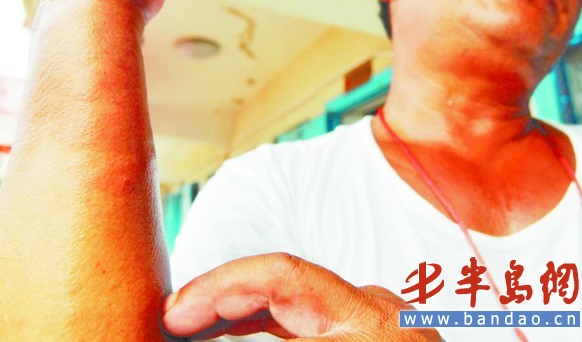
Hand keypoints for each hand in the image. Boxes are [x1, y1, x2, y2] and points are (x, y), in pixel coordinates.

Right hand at [162, 253, 440, 340]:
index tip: (174, 318)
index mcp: (370, 324)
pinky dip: (268, 319)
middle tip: (172, 319)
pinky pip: (310, 313)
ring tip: (193, 323)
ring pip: (295, 295)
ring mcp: (377, 316)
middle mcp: (375, 309)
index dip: (220, 290)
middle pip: (284, 280)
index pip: (281, 278)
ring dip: (241, 307)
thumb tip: (206, 337)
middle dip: (221, 295)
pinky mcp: (373, 325)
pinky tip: (236, 328)